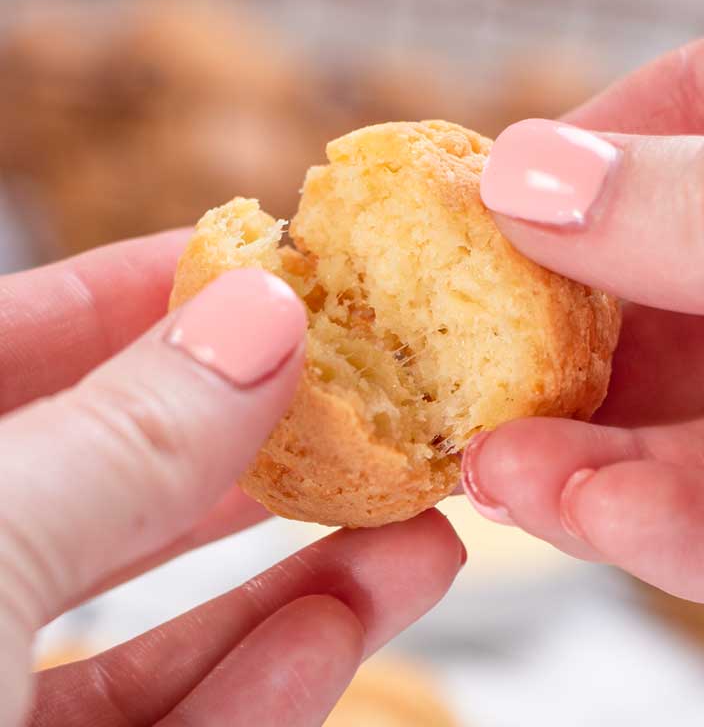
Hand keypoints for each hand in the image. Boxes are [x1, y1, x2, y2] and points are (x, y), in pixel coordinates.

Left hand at [0, 234, 464, 725]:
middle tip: (367, 403)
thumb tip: (259, 317)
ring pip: (164, 618)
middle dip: (260, 440)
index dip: (143, 288)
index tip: (262, 263)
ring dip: (302, 578)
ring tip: (420, 534)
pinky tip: (337, 628)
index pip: (27, 339)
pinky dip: (259, 684)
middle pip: (121, 475)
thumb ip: (124, 437)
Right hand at [463, 0, 703, 611]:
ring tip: (486, 471)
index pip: (652, 140)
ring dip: (578, 466)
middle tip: (436, 379)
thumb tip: (523, 175)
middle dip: (534, 353)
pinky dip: (674, 535)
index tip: (440, 223)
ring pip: (685, 439)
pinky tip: (581, 517)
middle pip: (643, 311)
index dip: (541, 183)